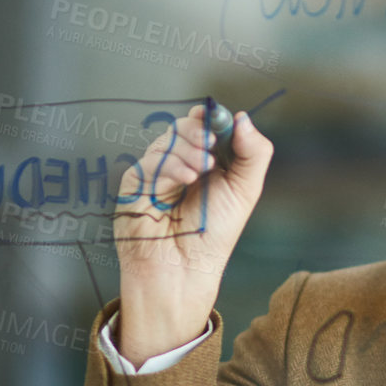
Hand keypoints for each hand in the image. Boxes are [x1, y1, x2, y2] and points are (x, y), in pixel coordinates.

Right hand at [113, 105, 273, 363]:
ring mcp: (153, 174)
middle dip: (197, 132)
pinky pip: (147, 163)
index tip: (215, 116)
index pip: (201, 127)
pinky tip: (185, 179)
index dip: (207, 117)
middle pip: (180, 128)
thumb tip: (243, 117)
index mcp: (203, 163)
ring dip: (186, 151)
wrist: (186, 270)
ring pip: (164, 142)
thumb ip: (252, 153)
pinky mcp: (133, 187)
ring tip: (202, 170)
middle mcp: (177, 165)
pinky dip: (168, 166)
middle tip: (211, 146)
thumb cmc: (214, 235)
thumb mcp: (245, 190)